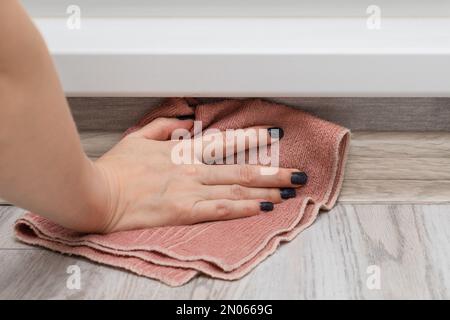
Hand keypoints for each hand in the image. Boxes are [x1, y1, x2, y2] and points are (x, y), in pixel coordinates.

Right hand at [89, 117, 306, 232]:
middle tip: (298, 171)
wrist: (97, 192)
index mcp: (182, 151)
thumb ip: (165, 127)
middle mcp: (193, 169)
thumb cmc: (116, 168)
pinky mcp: (184, 211)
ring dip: (267, 190)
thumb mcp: (139, 137)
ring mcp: (190, 190)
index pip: (225, 142)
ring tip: (291, 190)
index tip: (271, 136)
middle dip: (274, 170)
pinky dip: (245, 208)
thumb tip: (187, 121)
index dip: (251, 139)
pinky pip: (221, 209)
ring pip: (237, 189)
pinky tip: (264, 208)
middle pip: (241, 168)